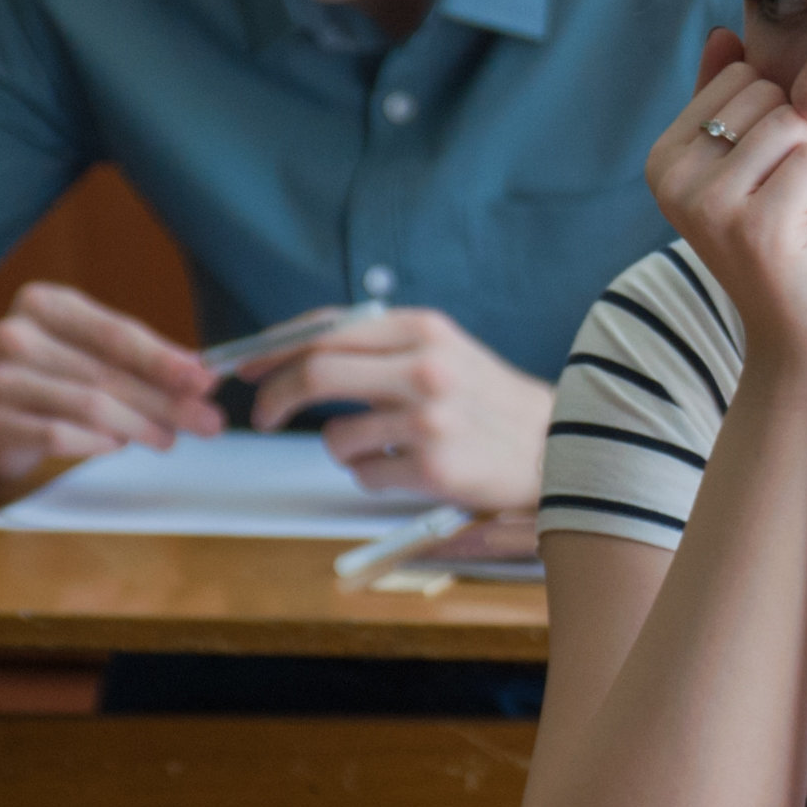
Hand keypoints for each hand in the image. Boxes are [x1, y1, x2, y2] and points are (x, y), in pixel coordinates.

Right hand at [0, 282, 221, 485]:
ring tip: (169, 439)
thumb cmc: (51, 376)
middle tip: (207, 421)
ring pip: (88, 405)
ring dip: (140, 425)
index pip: (116, 332)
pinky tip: (118, 446)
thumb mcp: (91, 353)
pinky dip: (96, 443)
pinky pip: (58, 435)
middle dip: (166, 401)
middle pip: (107, 373)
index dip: (164, 359)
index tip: (207, 380)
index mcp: (44, 304)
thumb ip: (142, 360)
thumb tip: (202, 377)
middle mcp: (14, 334)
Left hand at [248, 308, 553, 509]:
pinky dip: (372, 476)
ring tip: (385, 447)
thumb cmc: (489, 402)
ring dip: (343, 447)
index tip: (248, 366)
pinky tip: (410, 469)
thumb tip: (298, 349)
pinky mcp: (433, 469)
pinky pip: (363, 475)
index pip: (327, 330)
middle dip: (274, 396)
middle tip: (264, 416)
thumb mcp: (443, 352)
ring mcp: (429, 420)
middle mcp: (426, 368)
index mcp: (425, 330)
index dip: (276, 348)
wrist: (559, 448)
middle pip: (314, 373)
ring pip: (334, 436)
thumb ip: (380, 346)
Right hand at [650, 31, 806, 367]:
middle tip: (790, 204)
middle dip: (800, 143)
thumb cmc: (790, 249)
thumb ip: (729, 103)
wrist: (805, 343)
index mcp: (663, 158)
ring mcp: (707, 203)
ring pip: (795, 124)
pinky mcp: (753, 227)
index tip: (769, 183)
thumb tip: (724, 32)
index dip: (778, 123)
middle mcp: (670, 178)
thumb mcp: (751, 169)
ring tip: (803, 219)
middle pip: (769, 94)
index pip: (743, 77)